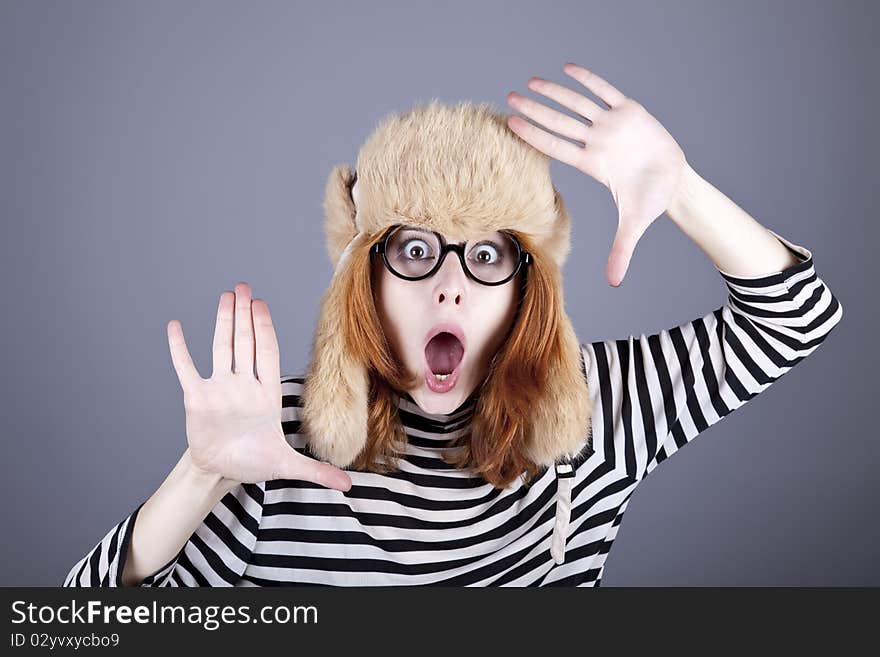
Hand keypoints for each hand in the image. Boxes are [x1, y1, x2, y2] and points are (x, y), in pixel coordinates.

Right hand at [165, 282, 352, 490]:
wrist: (222, 470)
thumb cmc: (254, 461)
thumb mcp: (287, 466)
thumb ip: (317, 472)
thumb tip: (350, 487)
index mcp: (266, 393)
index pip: (267, 352)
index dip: (264, 327)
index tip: (261, 304)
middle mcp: (243, 384)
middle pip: (245, 342)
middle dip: (245, 314)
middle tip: (243, 286)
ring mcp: (220, 388)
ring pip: (221, 348)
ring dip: (222, 322)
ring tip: (225, 296)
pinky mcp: (196, 397)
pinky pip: (186, 368)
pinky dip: (179, 348)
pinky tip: (174, 326)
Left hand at [507, 62, 688, 286]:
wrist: (674, 182)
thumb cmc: (651, 200)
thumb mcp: (635, 225)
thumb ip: (622, 251)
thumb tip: (614, 283)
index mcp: (592, 163)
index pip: (556, 147)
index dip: (534, 135)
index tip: (511, 125)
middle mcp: (596, 142)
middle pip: (560, 123)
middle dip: (535, 111)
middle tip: (509, 98)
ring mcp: (610, 125)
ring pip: (577, 104)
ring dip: (554, 93)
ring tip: (530, 83)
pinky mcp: (629, 111)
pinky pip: (605, 91)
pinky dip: (589, 80)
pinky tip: (569, 68)